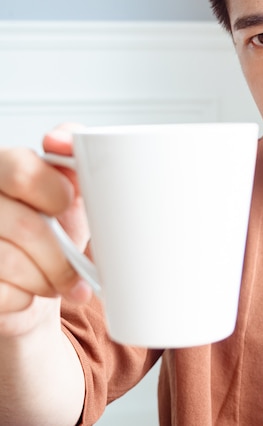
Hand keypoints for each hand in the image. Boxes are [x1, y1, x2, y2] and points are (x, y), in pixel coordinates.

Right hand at [0, 125, 91, 337]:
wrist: (37, 276)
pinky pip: (3, 295)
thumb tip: (57, 140)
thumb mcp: (71, 183)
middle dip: (61, 255)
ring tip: (56, 281)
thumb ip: (71, 154)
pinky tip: (29, 292)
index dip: (54, 194)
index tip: (68, 204)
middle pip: (25, 226)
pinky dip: (26, 299)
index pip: (20, 171)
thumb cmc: (57, 224)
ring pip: (13, 264)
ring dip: (48, 280)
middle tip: (77, 267)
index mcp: (1, 167)